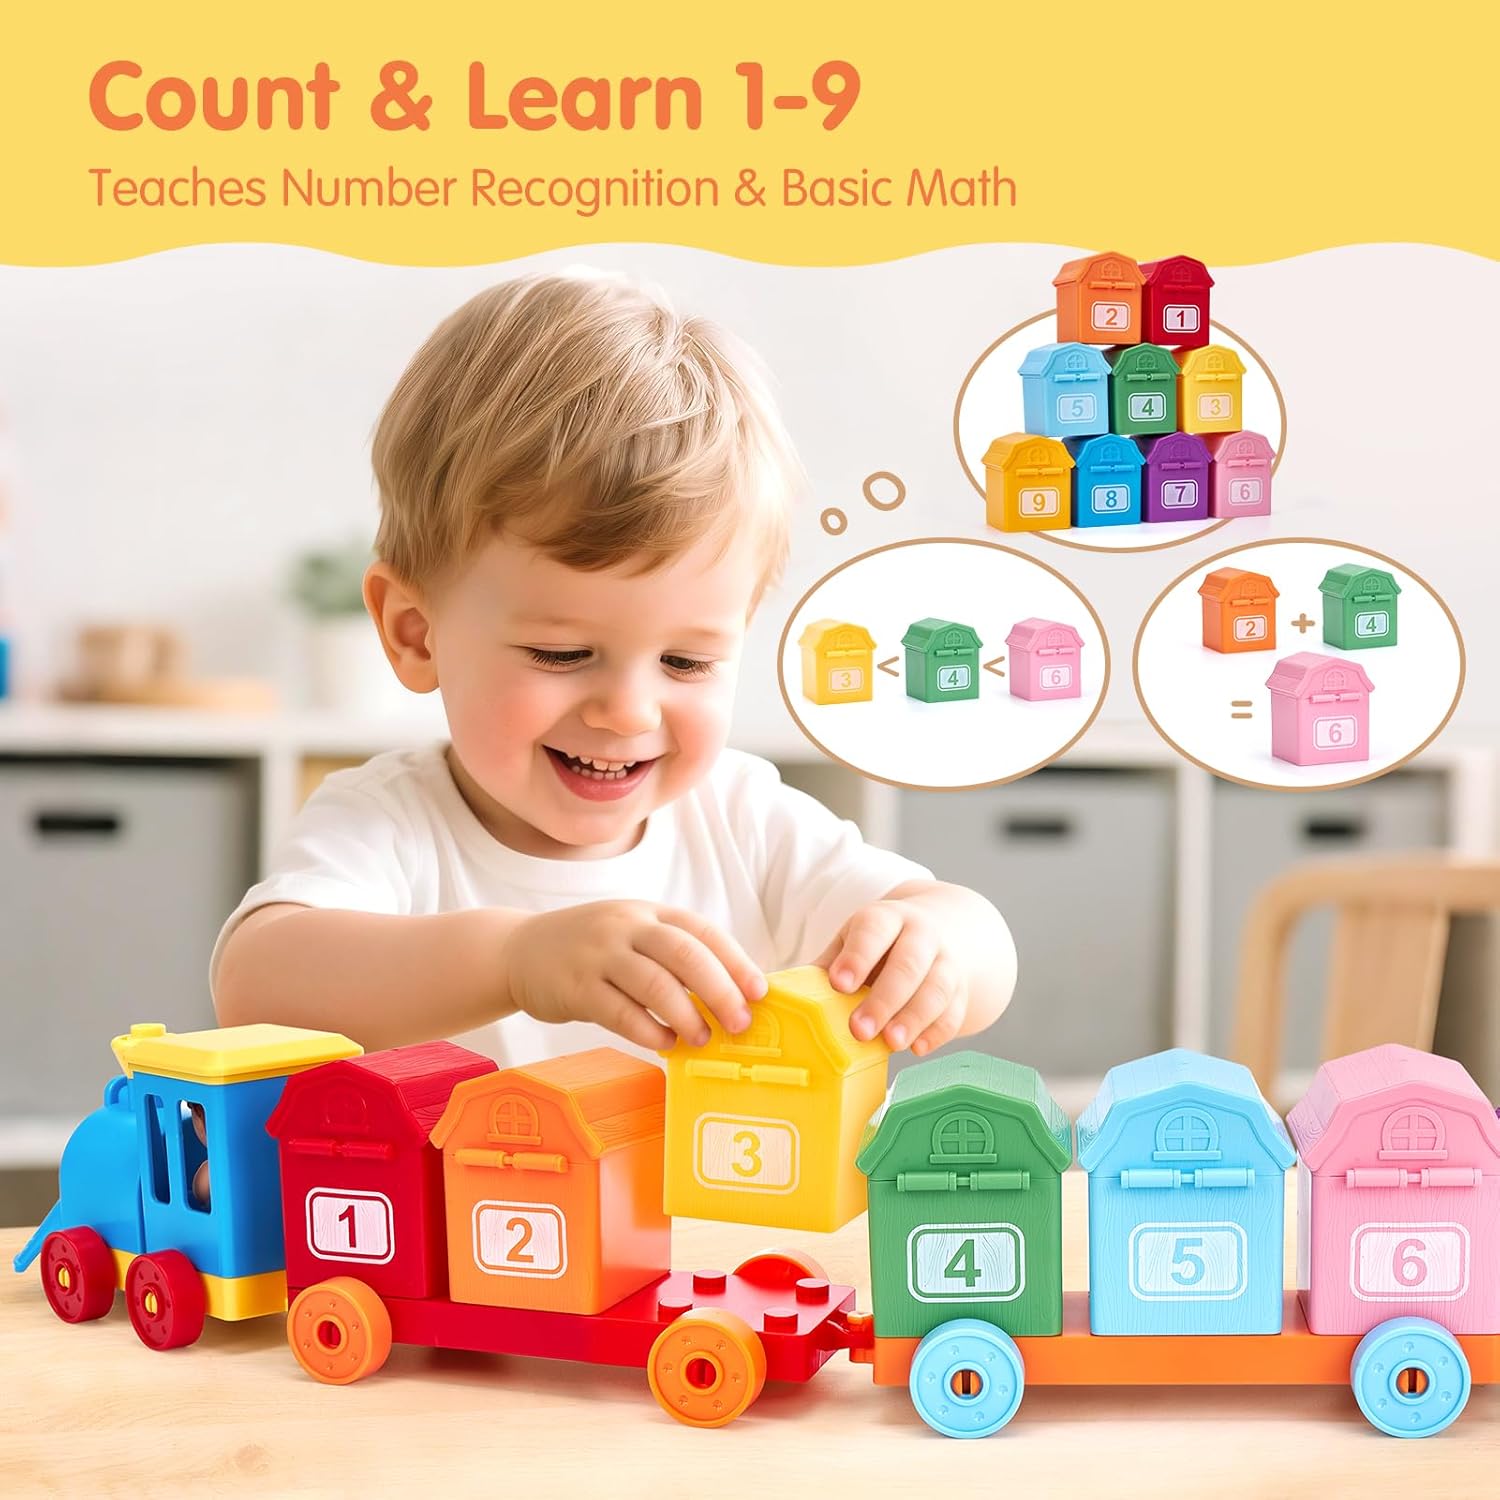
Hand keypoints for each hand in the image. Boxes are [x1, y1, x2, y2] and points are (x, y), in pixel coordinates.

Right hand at [505, 901, 766, 1051]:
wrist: (519, 949)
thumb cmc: (592, 950)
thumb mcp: (633, 935)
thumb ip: (673, 957)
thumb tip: (729, 996)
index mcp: (650, 912)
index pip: (703, 932)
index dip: (736, 962)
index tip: (759, 992)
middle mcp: (627, 926)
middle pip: (684, 953)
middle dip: (719, 990)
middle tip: (739, 1023)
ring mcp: (599, 954)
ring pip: (654, 983)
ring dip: (686, 1015)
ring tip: (702, 1039)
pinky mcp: (576, 986)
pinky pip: (619, 1012)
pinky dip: (648, 1031)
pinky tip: (665, 1044)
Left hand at [815, 898, 965, 1055]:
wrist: (943, 928)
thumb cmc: (883, 942)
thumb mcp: (855, 939)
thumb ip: (830, 963)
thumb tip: (787, 994)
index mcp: (888, 917)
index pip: (874, 931)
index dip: (857, 957)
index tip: (839, 984)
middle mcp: (922, 935)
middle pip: (908, 964)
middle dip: (884, 999)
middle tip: (858, 1029)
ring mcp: (947, 961)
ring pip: (937, 989)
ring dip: (913, 1018)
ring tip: (890, 1043)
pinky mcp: (962, 989)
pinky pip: (954, 1012)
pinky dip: (937, 1032)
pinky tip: (918, 1047)